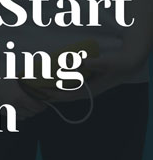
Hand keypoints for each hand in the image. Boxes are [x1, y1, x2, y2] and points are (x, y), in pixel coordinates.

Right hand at [0, 79, 46, 119]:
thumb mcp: (16, 76)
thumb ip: (27, 85)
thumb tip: (36, 88)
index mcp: (18, 98)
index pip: (36, 108)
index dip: (42, 106)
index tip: (44, 103)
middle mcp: (10, 106)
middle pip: (29, 114)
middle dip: (35, 110)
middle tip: (37, 103)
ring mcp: (1, 109)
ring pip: (19, 118)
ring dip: (25, 113)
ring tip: (26, 106)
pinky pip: (7, 116)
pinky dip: (14, 113)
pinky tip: (14, 106)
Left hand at [29, 50, 145, 103]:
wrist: (128, 65)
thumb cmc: (117, 65)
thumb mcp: (105, 63)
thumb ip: (92, 63)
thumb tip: (78, 62)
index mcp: (89, 90)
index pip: (66, 96)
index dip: (52, 95)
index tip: (40, 92)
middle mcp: (86, 92)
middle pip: (63, 97)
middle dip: (47, 95)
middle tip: (32, 91)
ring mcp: (86, 89)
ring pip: (65, 93)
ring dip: (51, 91)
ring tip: (36, 88)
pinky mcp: (86, 84)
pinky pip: (69, 88)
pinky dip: (59, 86)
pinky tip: (50, 81)